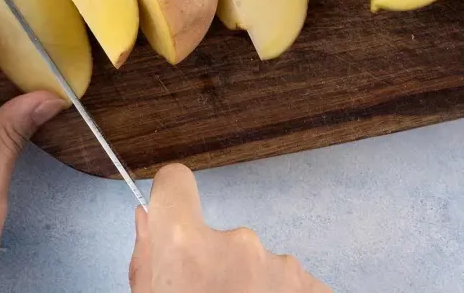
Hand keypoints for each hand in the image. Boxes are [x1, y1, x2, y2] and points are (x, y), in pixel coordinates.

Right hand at [129, 164, 330, 291]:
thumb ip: (148, 257)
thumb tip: (149, 221)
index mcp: (187, 247)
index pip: (175, 182)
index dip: (171, 195)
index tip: (173, 206)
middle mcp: (238, 245)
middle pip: (222, 235)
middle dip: (218, 263)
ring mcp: (282, 266)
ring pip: (260, 262)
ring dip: (252, 285)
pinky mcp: (314, 286)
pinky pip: (291, 282)